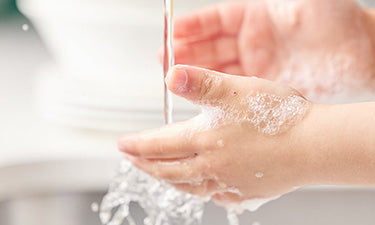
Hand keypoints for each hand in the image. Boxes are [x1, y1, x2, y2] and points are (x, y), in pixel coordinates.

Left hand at [118, 65, 311, 204]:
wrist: (314, 145)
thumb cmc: (278, 117)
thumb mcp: (234, 89)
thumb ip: (200, 83)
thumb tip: (170, 76)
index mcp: (204, 140)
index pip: (159, 146)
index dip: (137, 145)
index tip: (122, 145)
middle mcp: (211, 166)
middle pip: (168, 170)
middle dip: (145, 165)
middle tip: (132, 161)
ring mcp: (228, 182)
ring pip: (188, 186)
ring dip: (168, 180)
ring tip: (159, 175)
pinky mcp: (246, 191)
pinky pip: (215, 196)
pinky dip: (200, 192)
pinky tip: (201, 189)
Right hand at [172, 0, 374, 99]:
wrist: (361, 57)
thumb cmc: (339, 21)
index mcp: (256, 16)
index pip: (215, 19)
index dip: (192, 25)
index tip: (171, 31)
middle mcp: (253, 41)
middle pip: (210, 45)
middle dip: (186, 50)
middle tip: (165, 58)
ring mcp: (257, 65)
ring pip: (217, 68)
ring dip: (195, 71)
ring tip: (174, 76)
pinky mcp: (264, 86)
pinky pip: (232, 88)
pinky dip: (215, 90)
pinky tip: (201, 91)